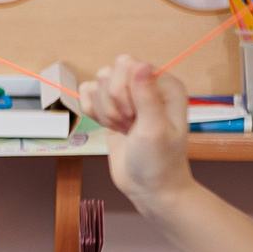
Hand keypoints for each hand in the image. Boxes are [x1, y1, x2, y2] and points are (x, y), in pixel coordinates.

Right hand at [80, 54, 195, 207]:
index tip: (133, 115)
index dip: (123, 90)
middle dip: (111, 102)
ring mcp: (127, 97)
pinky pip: (88, 95)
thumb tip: (139, 64)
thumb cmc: (159, 161)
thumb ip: (146, 97)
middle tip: (128, 123)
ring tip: (122, 128)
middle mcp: (146, 85)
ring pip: (96, 85)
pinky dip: (91, 112)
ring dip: (103, 111)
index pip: (129, 65)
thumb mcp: (154, 130)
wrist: (149, 187)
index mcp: (164, 85)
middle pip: (109, 73)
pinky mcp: (110, 108)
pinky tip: (108, 127)